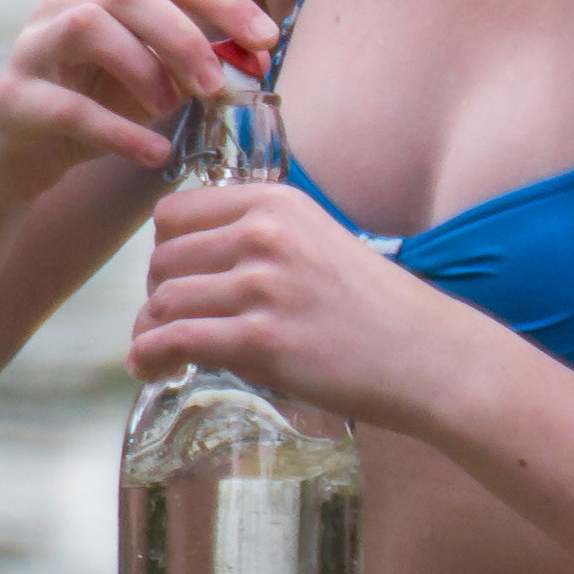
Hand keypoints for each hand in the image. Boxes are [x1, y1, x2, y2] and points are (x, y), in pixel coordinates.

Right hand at [0, 0, 276, 202]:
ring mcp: (33, 50)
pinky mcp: (14, 101)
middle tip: (216, 85)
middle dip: (184, 36)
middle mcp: (64, 6)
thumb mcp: (149, 84)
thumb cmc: (92, 113)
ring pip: (88, 28)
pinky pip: (68, 108)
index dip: (225, 1)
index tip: (266, 39)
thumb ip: (193, 66)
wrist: (12, 159)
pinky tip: (153, 154)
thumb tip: (258, 58)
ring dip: (143, 68)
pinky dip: (118, 131)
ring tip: (171, 110)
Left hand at [128, 182, 424, 416]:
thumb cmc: (373, 308)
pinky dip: (148, 357)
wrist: (425, 355)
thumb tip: (190, 269)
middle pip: (163, 258)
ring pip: (165, 300)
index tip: (173, 280)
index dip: (163, 251)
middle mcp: (265, 234)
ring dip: (147, 332)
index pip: (176, 213)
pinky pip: (176, 341)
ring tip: (153, 354)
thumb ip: (260, 241)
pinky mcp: (262, 338)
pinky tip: (149, 369)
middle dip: (155, 296)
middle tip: (165, 325)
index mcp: (276, 203)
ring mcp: (263, 285)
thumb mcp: (317, 242)